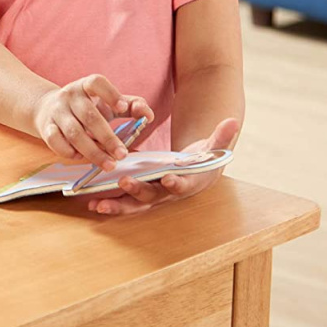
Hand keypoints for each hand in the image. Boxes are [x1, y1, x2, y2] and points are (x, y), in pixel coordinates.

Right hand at [32, 74, 154, 170]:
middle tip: (122, 154)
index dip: (110, 94)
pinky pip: (56, 142)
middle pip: (89, 116)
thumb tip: (147, 116)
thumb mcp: (108, 102)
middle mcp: (69, 96)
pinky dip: (70, 153)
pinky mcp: (45, 127)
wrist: (47, 108)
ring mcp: (56, 111)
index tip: (123, 108)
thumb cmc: (87, 107)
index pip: (96, 83)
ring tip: (109, 164)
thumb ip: (131, 106)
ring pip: (74, 133)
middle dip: (107, 138)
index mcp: (86, 85)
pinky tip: (82, 158)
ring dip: (93, 151)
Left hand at [89, 118, 239, 215]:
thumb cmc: (202, 161)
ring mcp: (151, 196)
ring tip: (99, 206)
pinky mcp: (137, 195)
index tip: (169, 179)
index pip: (182, 184)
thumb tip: (233, 120)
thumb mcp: (212, 148)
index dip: (176, 183)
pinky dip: (109, 204)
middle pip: (152, 196)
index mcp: (186, 182)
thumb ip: (221, 137)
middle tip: (125, 183)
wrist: (194, 176)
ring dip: (117, 206)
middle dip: (138, 191)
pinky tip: (93, 204)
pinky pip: (123, 202)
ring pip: (134, 204)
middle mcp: (167, 193)